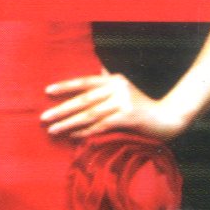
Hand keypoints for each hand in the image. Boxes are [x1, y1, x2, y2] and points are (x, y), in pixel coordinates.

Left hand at [42, 72, 180, 139]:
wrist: (166, 119)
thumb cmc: (141, 108)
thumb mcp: (125, 90)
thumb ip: (109, 82)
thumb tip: (97, 72)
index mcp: (114, 80)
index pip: (85, 82)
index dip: (66, 86)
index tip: (47, 91)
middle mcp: (117, 88)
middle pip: (84, 100)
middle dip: (62, 109)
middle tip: (44, 117)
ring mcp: (122, 102)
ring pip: (89, 114)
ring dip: (69, 124)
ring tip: (52, 130)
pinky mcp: (127, 117)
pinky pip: (101, 126)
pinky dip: (86, 132)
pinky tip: (72, 137)